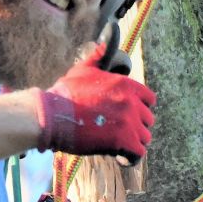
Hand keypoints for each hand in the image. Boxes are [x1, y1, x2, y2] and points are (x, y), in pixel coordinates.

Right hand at [34, 49, 156, 159]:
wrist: (52, 116)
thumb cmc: (65, 93)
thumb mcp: (83, 69)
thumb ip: (98, 57)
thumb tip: (105, 43)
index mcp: (126, 85)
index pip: (150, 99)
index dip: (140, 109)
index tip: (129, 116)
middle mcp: (131, 102)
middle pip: (147, 120)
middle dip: (136, 127)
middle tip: (119, 133)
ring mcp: (129, 121)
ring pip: (144, 138)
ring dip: (132, 143)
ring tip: (118, 146)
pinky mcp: (123, 140)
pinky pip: (138, 153)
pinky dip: (130, 157)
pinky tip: (120, 157)